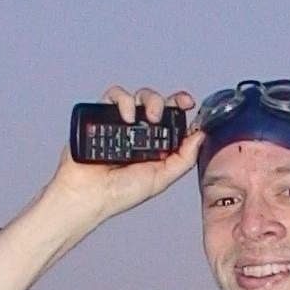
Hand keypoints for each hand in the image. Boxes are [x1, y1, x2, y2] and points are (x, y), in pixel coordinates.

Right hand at [52, 86, 203, 215]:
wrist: (88, 193)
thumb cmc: (120, 192)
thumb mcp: (161, 178)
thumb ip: (183, 159)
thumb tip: (201, 136)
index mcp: (156, 145)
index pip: (173, 120)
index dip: (182, 108)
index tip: (189, 104)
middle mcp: (139, 131)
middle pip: (158, 102)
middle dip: (166, 102)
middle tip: (162, 115)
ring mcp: (120, 122)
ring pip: (139, 96)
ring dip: (148, 100)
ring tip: (146, 118)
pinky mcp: (101, 115)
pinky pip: (114, 96)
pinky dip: (123, 100)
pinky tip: (126, 117)